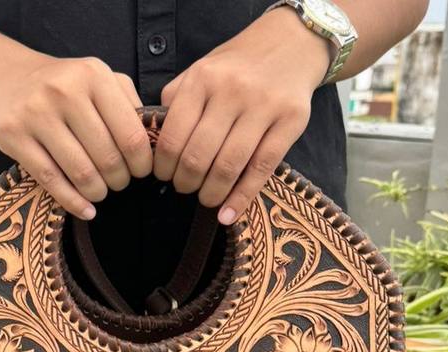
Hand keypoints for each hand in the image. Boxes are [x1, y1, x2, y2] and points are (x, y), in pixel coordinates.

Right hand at [0, 38, 153, 219]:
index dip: (142, 163)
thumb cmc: (60, 84)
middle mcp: (64, 91)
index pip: (131, 135)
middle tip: (119, 183)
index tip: (141, 172)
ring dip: (98, 192)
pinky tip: (86, 210)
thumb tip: (153, 140)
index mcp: (93, 75)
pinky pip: (51, 180)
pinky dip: (74, 202)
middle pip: (108, 158)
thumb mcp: (96, 78)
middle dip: (120, 180)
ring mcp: (35, 113)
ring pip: (81, 172)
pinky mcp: (13, 136)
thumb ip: (126, 103)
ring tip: (100, 192)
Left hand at [153, 7, 332, 223]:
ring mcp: (263, 106)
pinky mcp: (290, 122)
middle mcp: (232, 91)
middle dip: (185, 182)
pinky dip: (241, 198)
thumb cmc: (238, 65)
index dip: (164, 166)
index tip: (164, 176)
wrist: (292, 41)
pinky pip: (261, 169)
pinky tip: (227, 214)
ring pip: (228, 166)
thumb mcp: (202, 69)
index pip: (172, 137)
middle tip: (184, 188)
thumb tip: (155, 140)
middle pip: (198, 156)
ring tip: (205, 199)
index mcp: (203, 79)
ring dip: (211, 193)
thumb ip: (178, 100)